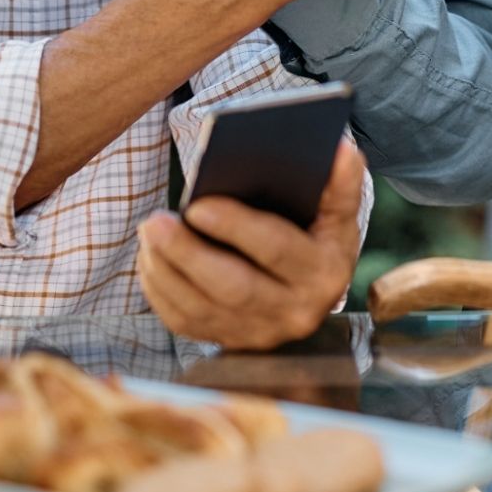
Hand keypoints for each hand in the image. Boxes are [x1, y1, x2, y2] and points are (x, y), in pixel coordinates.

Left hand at [137, 139, 366, 350]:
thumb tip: (341, 150)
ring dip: (165, 269)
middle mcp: (295, 311)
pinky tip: (151, 260)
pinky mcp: (228, 341)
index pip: (276, 249)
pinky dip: (160, 290)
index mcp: (325, 274)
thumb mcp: (339, 215)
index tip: (198, 204)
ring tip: (149, 233)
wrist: (311, 295)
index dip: (236, 227)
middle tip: (156, 222)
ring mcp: (258, 333)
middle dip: (188, 253)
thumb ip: (342, 183)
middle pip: (232, 287)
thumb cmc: (319, 242)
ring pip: (200, 307)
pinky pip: (183, 321)